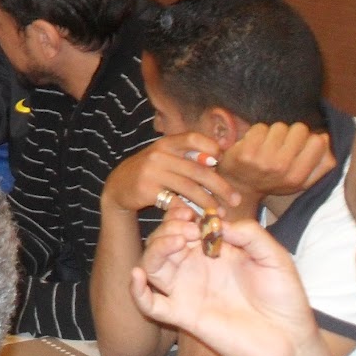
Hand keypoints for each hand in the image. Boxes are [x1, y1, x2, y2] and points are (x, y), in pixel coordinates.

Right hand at [102, 133, 237, 216]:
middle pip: (198, 170)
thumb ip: (187, 155)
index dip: (211, 147)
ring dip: (209, 203)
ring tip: (221, 213)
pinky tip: (199, 218)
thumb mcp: (164, 156)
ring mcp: (152, 172)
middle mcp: (159, 155)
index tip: (222, 162)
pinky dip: (190, 211)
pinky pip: (174, 202)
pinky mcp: (146, 190)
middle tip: (236, 200)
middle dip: (221, 187)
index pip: (193, 138)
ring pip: (189, 188)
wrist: (119, 185)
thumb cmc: (150, 171)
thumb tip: (219, 158)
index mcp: (167, 143)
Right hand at [128, 213, 318, 355]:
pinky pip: (150, 304)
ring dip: (155, 248)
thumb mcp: (275, 257)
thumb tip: (219, 223)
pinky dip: (136, 290)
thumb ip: (251, 235)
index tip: (194, 212)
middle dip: (170, 227)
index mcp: (214, 251)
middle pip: (163, 241)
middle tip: (190, 229)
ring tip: (176, 242)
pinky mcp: (183, 315)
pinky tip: (137, 276)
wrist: (290, 340)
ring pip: (151, 265)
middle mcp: (195, 268)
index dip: (183, 214)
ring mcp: (187, 291)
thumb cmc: (285, 298)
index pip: (185, 225)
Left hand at [218, 123, 333, 205]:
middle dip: (292, 133)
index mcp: (299, 176)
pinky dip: (258, 132)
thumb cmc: (274, 180)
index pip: (318, 141)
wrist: (240, 187)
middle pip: (300, 129)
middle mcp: (282, 168)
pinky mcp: (245, 152)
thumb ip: (322, 163)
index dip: (310, 138)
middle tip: (282, 145)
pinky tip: (254, 144)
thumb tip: (326, 138)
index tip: (300, 146)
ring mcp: (263, 160)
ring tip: (268, 145)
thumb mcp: (302, 180)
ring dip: (274, 132)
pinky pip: (260, 127)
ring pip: (280, 126)